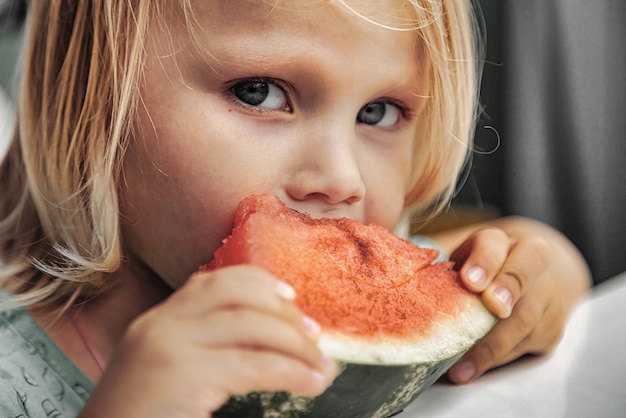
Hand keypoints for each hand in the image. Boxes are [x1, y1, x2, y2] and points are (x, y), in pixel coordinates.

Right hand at [80, 265, 336, 417]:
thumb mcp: (165, 375)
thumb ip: (202, 353)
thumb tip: (261, 348)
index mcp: (156, 322)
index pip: (213, 280)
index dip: (258, 281)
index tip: (290, 297)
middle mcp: (160, 323)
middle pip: (237, 293)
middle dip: (284, 312)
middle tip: (315, 335)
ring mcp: (168, 344)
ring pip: (253, 324)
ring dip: (297, 345)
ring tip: (322, 366)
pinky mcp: (182, 373)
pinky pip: (255, 364)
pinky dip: (292, 371)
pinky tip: (311, 382)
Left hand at [440, 219, 589, 383]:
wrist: (535, 275)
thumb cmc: (482, 269)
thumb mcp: (462, 258)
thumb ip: (439, 266)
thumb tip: (397, 277)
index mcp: (500, 243)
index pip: (495, 244)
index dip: (484, 262)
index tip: (469, 281)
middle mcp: (529, 266)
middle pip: (522, 278)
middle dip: (505, 294)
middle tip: (486, 314)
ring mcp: (545, 299)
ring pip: (525, 320)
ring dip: (491, 346)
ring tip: (460, 367)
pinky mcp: (550, 331)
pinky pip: (525, 347)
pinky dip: (495, 361)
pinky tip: (470, 371)